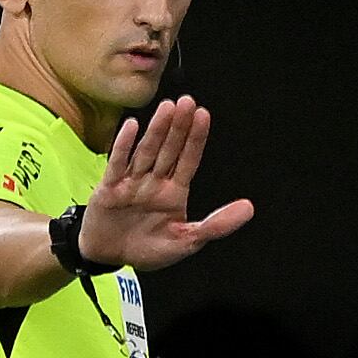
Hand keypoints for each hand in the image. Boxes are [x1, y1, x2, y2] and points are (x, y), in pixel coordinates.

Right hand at [73, 97, 255, 273]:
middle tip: (187, 101)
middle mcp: (154, 181)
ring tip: (167, 108)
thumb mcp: (187, 241)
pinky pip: (117, 164)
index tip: (204, 115)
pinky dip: (123, 146)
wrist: (108, 256)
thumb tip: (249, 208)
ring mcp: (131, 182)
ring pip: (146, 152)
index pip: (188, 160)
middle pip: (169, 150)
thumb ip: (217, 225)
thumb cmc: (147, 248)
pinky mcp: (109, 188)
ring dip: (156, 130)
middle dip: (178, 126)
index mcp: (174, 192)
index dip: (196, 138)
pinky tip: (131, 126)